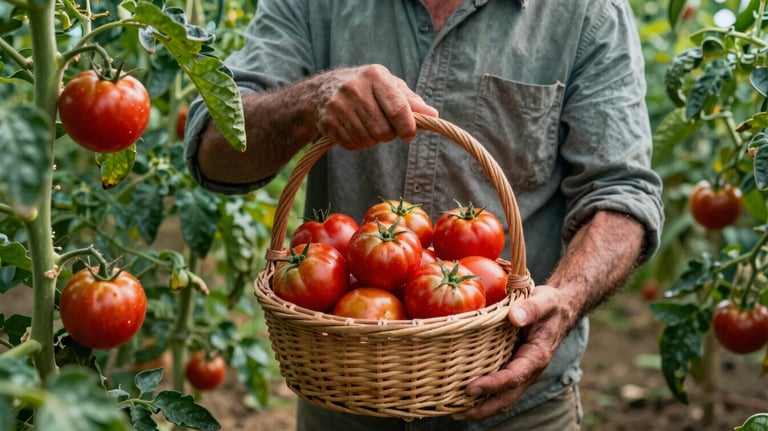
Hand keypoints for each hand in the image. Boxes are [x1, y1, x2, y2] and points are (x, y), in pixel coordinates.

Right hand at [313, 64, 437, 149]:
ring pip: (368, 139)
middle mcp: (354, 88)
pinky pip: (352, 144)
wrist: (323, 89)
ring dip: (373, 139)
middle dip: (389, 134)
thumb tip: (433, 115)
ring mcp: (338, 105)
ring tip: (368, 125)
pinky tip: (354, 129)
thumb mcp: (389, 86)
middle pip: (383, 129)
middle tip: (385, 127)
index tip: (409, 134)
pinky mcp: (327, 121)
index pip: (397, 109)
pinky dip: (358, 143)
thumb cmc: (366, 88)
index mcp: (374, 76)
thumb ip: (411, 101)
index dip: (407, 127)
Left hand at [456, 285, 576, 419]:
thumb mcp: (544, 301)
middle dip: (484, 407)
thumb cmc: (550, 306)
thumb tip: (514, 317)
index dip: (492, 385)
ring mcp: (521, 372)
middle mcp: (530, 370)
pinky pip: (499, 387)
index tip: (471, 388)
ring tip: (454, 411)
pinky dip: (483, 395)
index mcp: (537, 356)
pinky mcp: (512, 368)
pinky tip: (463, 396)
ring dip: (481, 406)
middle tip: (458, 412)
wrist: (558, 311)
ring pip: (503, 396)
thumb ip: (531, 308)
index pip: (513, 376)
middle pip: (507, 396)